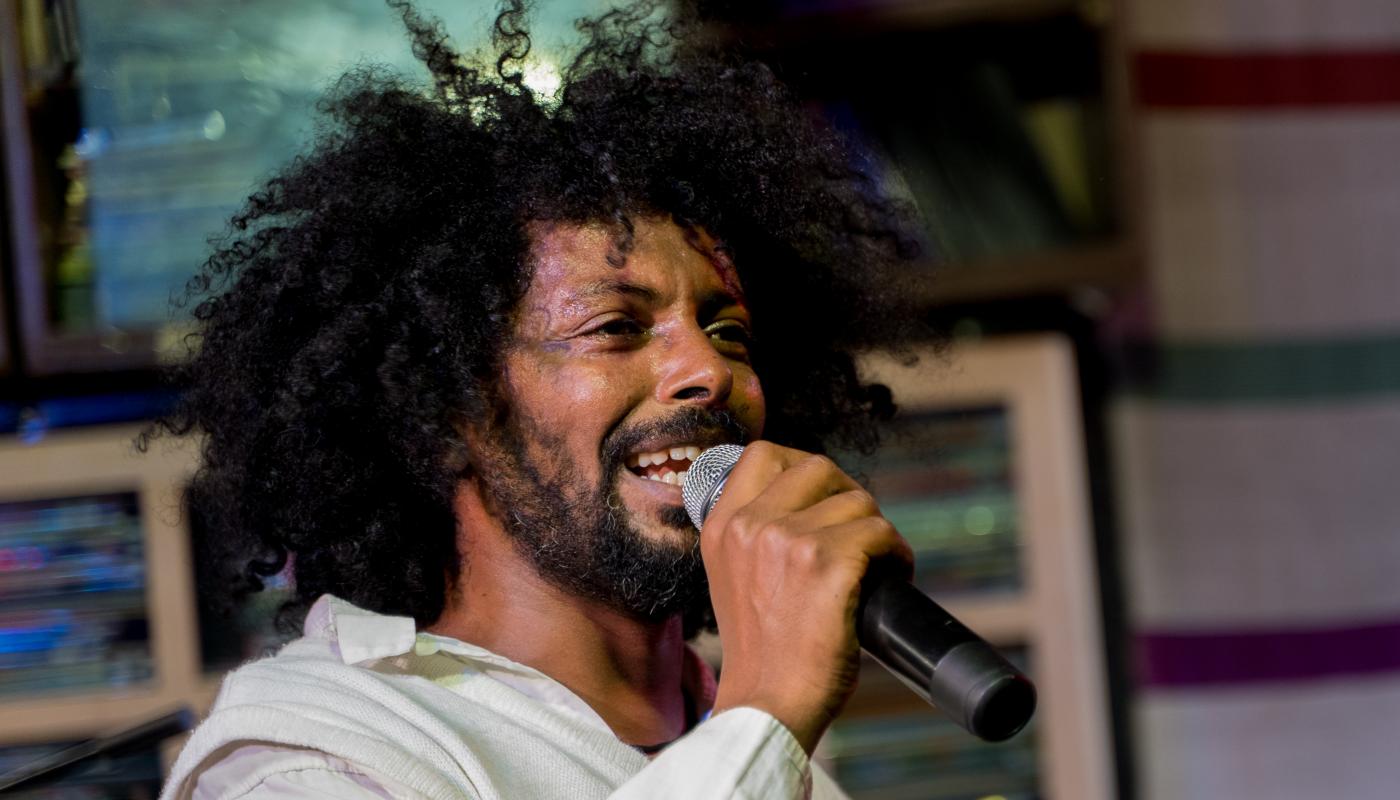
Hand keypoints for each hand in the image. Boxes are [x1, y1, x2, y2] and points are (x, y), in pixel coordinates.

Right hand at [701, 441, 913, 753]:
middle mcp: (750, 525)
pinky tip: (895, 576)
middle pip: (818, 467)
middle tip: (859, 532)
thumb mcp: (734, 578)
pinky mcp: (827, 565)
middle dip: (848, 494)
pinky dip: (897, 554)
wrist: (767, 706)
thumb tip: (812, 503)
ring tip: (878, 565)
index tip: (822, 497)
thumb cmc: (762, 653)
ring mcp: (787, 541)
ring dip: (877, 531)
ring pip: (858, 502)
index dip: (802, 467)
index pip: (762, 454)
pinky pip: (880, 533)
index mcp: (722, 527)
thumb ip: (756, 536)